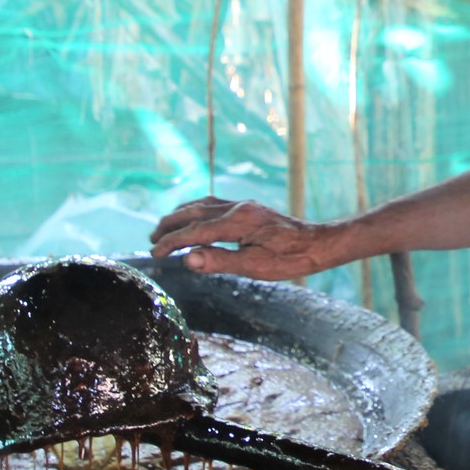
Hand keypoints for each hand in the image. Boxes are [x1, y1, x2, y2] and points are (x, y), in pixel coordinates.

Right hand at [149, 197, 338, 279]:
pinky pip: (213, 203)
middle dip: (169, 226)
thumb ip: (219, 261)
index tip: (155, 254)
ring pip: (201, 204)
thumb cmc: (290, 259)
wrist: (317, 243)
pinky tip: (192, 216)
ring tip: (164, 228)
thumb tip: (188, 259)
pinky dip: (195, 209)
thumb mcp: (255, 266)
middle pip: (192, 212)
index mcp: (237, 222)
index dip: (171, 243)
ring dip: (180, 215)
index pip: (194, 232)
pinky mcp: (248, 207)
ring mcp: (243, 205)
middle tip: (152, 241)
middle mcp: (237, 207)